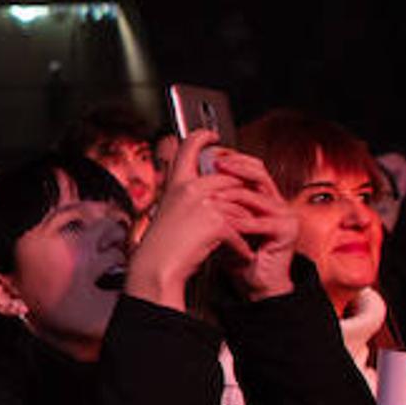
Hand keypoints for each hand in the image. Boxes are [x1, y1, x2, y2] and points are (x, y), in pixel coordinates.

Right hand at [127, 129, 249, 310]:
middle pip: (228, 177)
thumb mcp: (169, 212)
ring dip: (245, 223)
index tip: (213, 136)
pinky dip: (241, 244)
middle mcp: (189, 188)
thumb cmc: (160, 247)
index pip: (188, 146)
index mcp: (176, 183)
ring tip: (244, 237)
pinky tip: (240, 252)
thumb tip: (213, 193)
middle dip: (242, 193)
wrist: (156, 268)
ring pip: (239, 203)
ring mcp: (203, 202)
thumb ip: (188, 197)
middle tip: (248, 206)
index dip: (203, 136)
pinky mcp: (215, 220)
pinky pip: (239, 228)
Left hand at [202, 152, 297, 300]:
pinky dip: (242, 222)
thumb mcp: (223, 223)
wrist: (256, 282)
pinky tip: (225, 222)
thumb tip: (193, 182)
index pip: (251, 168)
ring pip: (257, 196)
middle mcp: (277, 201)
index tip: (211, 155)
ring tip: (213, 196)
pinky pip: (262, 222)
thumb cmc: (238, 254)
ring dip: (232, 195)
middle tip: (216, 164)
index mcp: (264, 196)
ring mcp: (285, 215)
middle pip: (259, 173)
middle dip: (235, 167)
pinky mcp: (287, 230)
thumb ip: (216, 204)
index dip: (233, 160)